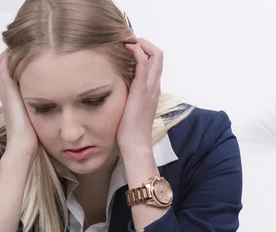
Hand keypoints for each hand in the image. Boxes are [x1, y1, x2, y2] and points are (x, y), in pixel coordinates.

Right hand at [0, 49, 38, 157]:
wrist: (22, 146)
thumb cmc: (31, 137)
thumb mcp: (36, 119)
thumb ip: (41, 111)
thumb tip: (56, 109)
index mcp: (13, 99)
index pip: (9, 75)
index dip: (15, 64)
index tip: (28, 55)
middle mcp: (7, 93)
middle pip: (2, 66)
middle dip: (12, 55)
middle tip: (23, 44)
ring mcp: (6, 91)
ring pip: (1, 64)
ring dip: (10, 53)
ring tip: (21, 42)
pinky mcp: (8, 90)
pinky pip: (3, 66)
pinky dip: (9, 56)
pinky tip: (20, 48)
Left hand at [116, 38, 162, 157]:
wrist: (135, 144)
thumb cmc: (130, 131)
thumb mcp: (130, 109)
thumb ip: (129, 98)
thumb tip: (117, 92)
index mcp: (153, 90)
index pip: (155, 63)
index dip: (145, 51)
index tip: (129, 49)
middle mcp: (155, 86)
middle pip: (158, 55)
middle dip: (144, 43)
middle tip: (128, 42)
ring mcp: (150, 87)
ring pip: (155, 55)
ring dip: (141, 44)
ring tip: (126, 43)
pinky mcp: (142, 89)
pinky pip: (144, 63)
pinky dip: (137, 52)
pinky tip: (126, 50)